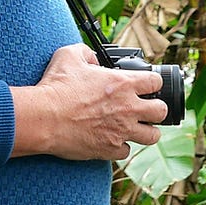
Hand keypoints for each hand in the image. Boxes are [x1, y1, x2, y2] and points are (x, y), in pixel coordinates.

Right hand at [11, 43, 167, 160]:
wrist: (44, 118)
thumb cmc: (56, 87)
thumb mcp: (69, 56)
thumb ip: (86, 53)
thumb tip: (93, 59)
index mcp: (123, 83)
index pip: (156, 82)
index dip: (152, 83)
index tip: (145, 86)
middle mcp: (128, 108)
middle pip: (161, 112)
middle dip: (156, 110)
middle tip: (144, 110)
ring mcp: (121, 131)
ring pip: (152, 136)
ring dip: (146, 132)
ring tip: (135, 129)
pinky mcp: (109, 149)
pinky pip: (126, 152)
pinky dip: (121, 147)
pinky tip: (112, 141)